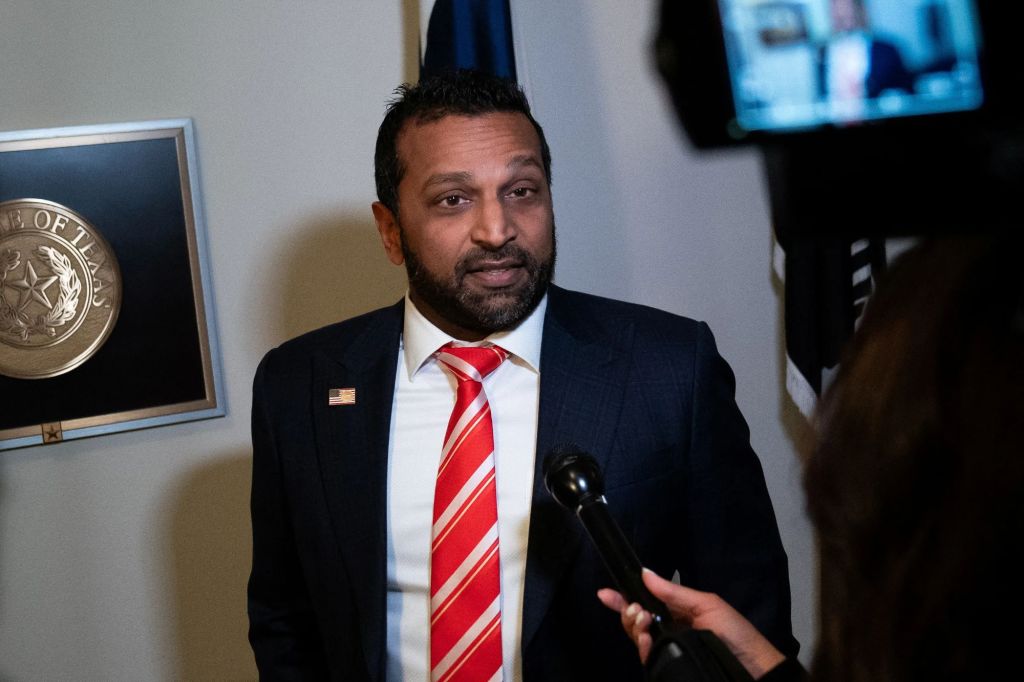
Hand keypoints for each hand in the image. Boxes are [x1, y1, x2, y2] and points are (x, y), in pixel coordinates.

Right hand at [597, 568, 785, 678]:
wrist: (753, 671)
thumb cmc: (736, 634)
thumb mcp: (706, 605)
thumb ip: (673, 592)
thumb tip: (644, 573)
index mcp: (678, 614)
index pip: (645, 603)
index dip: (623, 598)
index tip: (604, 593)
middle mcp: (669, 632)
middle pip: (635, 621)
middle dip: (628, 611)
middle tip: (637, 610)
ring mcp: (668, 651)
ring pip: (638, 638)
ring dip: (634, 627)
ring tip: (644, 622)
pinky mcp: (668, 668)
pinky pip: (647, 657)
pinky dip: (643, 647)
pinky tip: (647, 641)